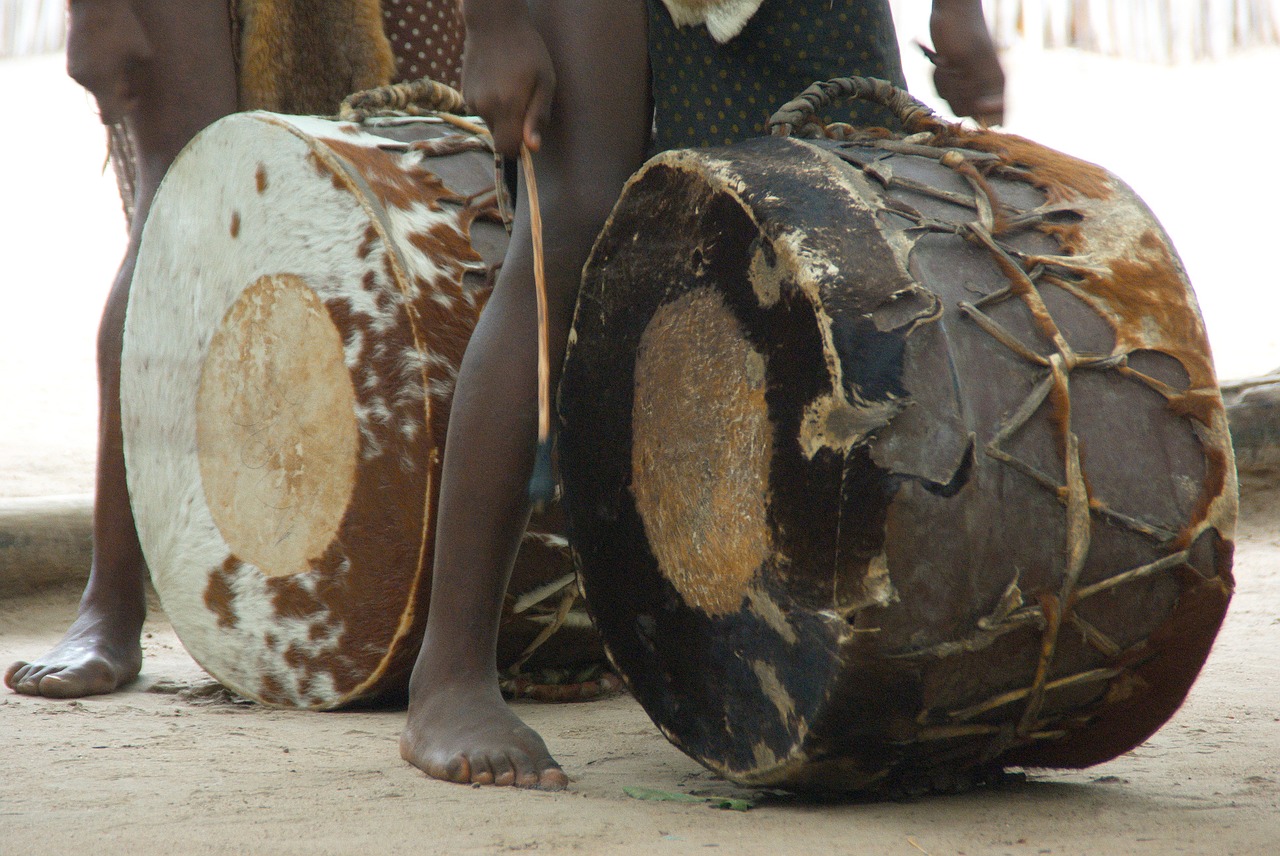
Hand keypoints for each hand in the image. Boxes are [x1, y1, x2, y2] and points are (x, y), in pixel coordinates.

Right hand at [66, 0, 153, 123]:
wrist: (94, 2)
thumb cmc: (122, 27)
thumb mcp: (142, 55)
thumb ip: (139, 78)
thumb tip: (137, 92)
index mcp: (102, 81)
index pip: (109, 117)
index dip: (124, 112)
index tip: (134, 96)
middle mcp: (84, 80)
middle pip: (102, 102)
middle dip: (117, 95)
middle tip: (130, 77)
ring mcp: (74, 70)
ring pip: (95, 89)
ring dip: (108, 83)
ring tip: (119, 62)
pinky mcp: (70, 61)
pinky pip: (87, 77)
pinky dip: (99, 73)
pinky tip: (108, 56)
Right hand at [460, 7, 555, 156]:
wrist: (493, 23)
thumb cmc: (527, 50)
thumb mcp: (545, 81)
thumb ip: (538, 116)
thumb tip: (532, 148)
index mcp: (506, 106)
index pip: (506, 149)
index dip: (518, 148)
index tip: (527, 134)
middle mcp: (484, 107)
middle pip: (499, 137)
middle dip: (512, 129)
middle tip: (523, 100)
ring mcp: (472, 100)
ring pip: (491, 123)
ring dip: (502, 113)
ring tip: (509, 85)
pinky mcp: (465, 94)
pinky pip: (482, 110)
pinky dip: (491, 103)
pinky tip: (497, 80)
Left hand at [927, 0, 1004, 125]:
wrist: (950, 13)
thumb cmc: (964, 32)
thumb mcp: (971, 61)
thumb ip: (979, 89)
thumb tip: (986, 114)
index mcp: (997, 84)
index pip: (997, 118)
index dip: (983, 116)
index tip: (975, 101)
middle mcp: (984, 87)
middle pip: (966, 112)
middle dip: (956, 92)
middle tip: (957, 69)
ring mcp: (967, 84)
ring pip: (951, 103)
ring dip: (944, 84)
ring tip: (948, 63)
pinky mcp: (953, 80)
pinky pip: (941, 93)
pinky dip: (938, 79)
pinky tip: (942, 62)